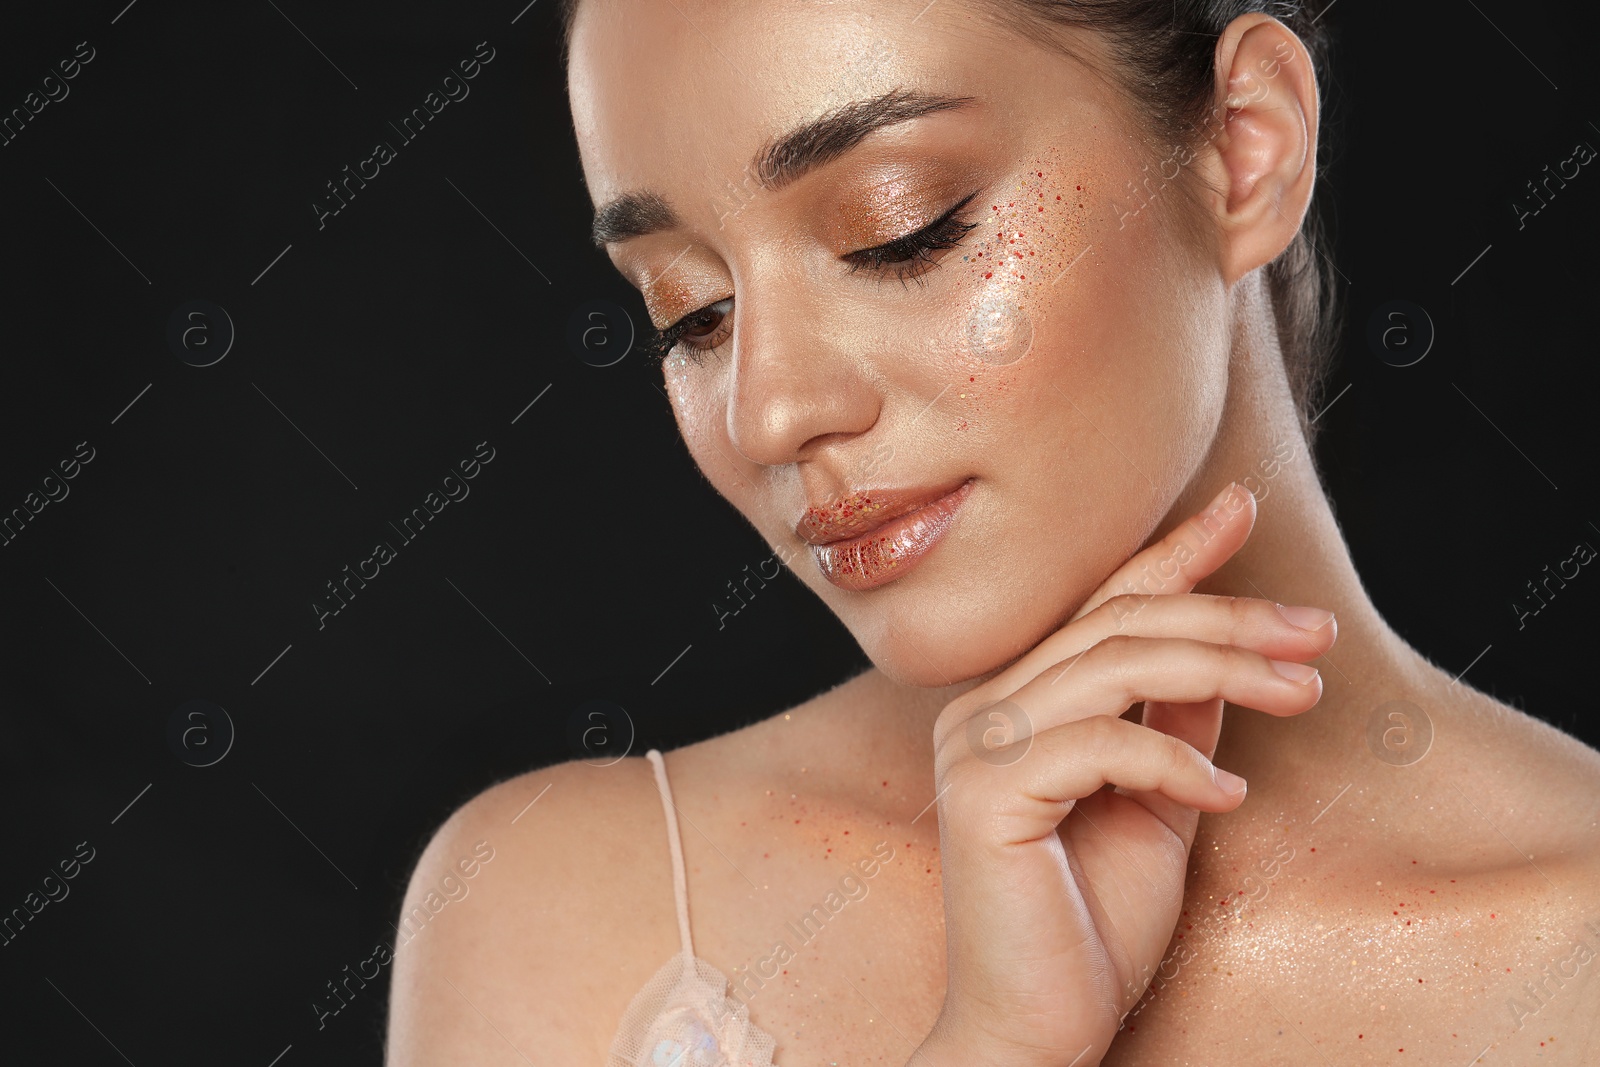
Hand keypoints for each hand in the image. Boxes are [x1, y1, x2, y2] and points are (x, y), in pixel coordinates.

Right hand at [913, 482, 1336, 1066]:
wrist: (1034, 1028)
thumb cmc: (1091, 924)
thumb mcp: (1157, 806)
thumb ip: (1176, 724)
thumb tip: (1226, 653)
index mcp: (1016, 703)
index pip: (1101, 607)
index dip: (1174, 554)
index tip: (1240, 508)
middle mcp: (982, 709)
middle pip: (1116, 624)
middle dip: (1227, 615)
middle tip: (1315, 630)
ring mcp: (974, 747)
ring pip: (1110, 666)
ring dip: (1222, 669)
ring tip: (1301, 691)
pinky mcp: (982, 796)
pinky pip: (1098, 746)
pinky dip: (1175, 763)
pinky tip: (1228, 798)